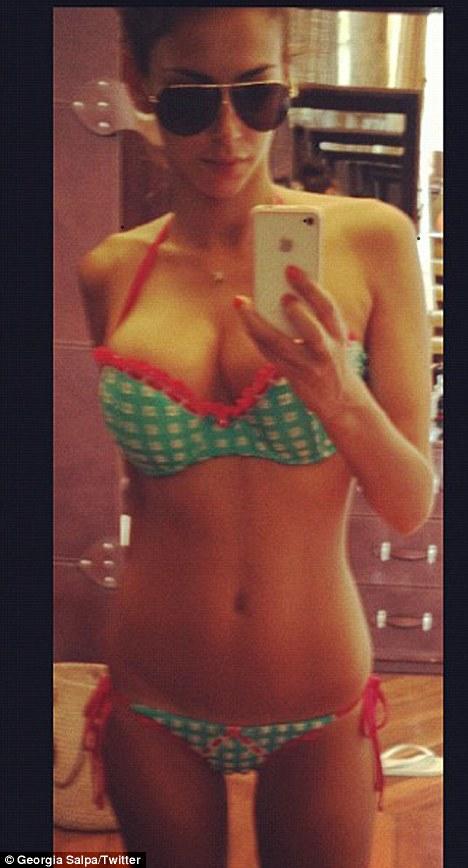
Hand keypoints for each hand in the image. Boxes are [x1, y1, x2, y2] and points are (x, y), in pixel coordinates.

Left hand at [234, 265, 365, 422]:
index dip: (310, 287)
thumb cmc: (331, 357)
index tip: (291, 269)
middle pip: (312, 330)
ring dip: (259, 323)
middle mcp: (327, 352)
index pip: (327, 308)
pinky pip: (269, 355)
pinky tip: (245, 321)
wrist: (340, 400)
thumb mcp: (332, 336)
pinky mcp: (293, 377)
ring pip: (280, 344)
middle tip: (278, 294)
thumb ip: (313, 316)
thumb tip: (280, 291)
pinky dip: (256, 337)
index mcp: (338, 334)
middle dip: (296, 311)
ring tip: (242, 303)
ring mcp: (309, 367)